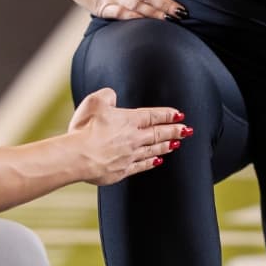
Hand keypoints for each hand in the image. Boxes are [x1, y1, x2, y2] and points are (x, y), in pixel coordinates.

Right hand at [68, 87, 192, 184]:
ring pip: (153, 150)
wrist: (78, 156)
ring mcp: (130, 155)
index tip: (179, 115)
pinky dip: (152, 162)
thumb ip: (107, 95)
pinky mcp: (122, 170)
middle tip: (187, 131)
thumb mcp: (94, 102)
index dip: (167, 115)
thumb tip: (113, 95)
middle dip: (174, 131)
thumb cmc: (85, 129)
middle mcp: (133, 138)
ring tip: (176, 144)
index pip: (153, 116)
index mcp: (128, 120)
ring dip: (166, 146)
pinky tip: (158, 161)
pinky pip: (142, 166)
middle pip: (158, 133)